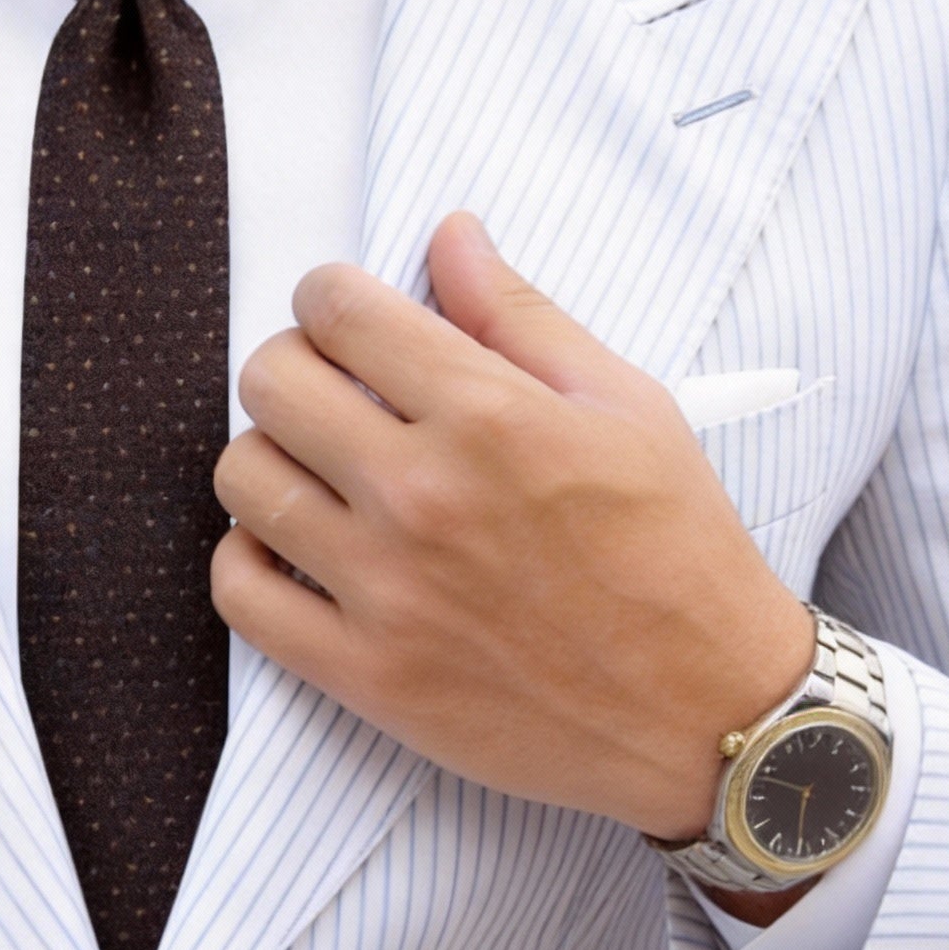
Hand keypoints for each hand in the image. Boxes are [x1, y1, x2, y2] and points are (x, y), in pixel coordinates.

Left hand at [211, 213, 814, 843]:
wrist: (707, 713)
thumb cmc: (676, 555)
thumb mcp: (628, 408)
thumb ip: (522, 317)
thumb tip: (450, 236)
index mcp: (489, 417)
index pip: (339, 312)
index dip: (331, 297)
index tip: (347, 316)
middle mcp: (422, 496)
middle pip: (271, 383)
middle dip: (293, 364)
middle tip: (332, 389)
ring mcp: (384, 590)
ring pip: (243, 479)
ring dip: (269, 457)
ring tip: (317, 471)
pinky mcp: (364, 673)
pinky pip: (241, 593)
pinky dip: (250, 559)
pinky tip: (296, 548)